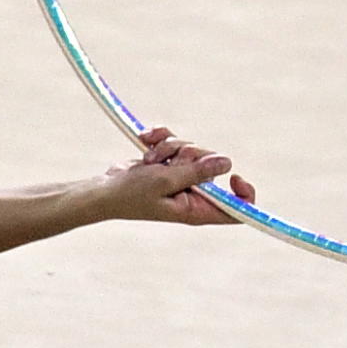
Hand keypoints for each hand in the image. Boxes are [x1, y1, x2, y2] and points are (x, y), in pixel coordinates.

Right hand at [97, 125, 250, 225]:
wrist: (104, 190)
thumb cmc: (130, 195)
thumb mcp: (165, 181)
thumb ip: (196, 172)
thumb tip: (227, 163)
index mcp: (197, 209)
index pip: (235, 209)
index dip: (243, 194)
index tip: (235, 176)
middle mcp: (193, 194)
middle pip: (212, 166)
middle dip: (192, 155)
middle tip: (171, 161)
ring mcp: (181, 177)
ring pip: (192, 149)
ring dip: (170, 146)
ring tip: (150, 159)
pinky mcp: (168, 163)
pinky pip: (175, 141)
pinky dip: (161, 137)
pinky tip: (146, 139)